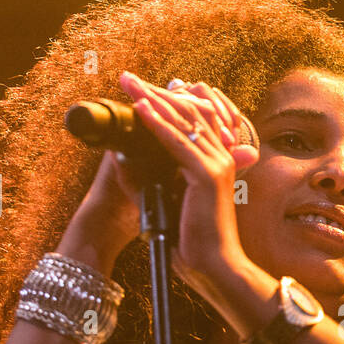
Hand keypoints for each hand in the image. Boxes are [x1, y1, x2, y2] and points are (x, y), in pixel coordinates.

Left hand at [118, 72, 258, 288]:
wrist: (215, 265)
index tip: (141, 89)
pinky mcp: (206, 176)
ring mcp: (216, 164)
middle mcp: (221, 157)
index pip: (194, 119)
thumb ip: (152, 178)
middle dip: (155, 92)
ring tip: (129, 84)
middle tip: (128, 77)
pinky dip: (158, 124)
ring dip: (152, 99)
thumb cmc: (195, 240)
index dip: (168, 100)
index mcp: (217, 161)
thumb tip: (123, 158)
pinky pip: (178, 143)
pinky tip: (142, 108)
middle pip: (187, 112)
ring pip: (182, 122)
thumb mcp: (170, 200)